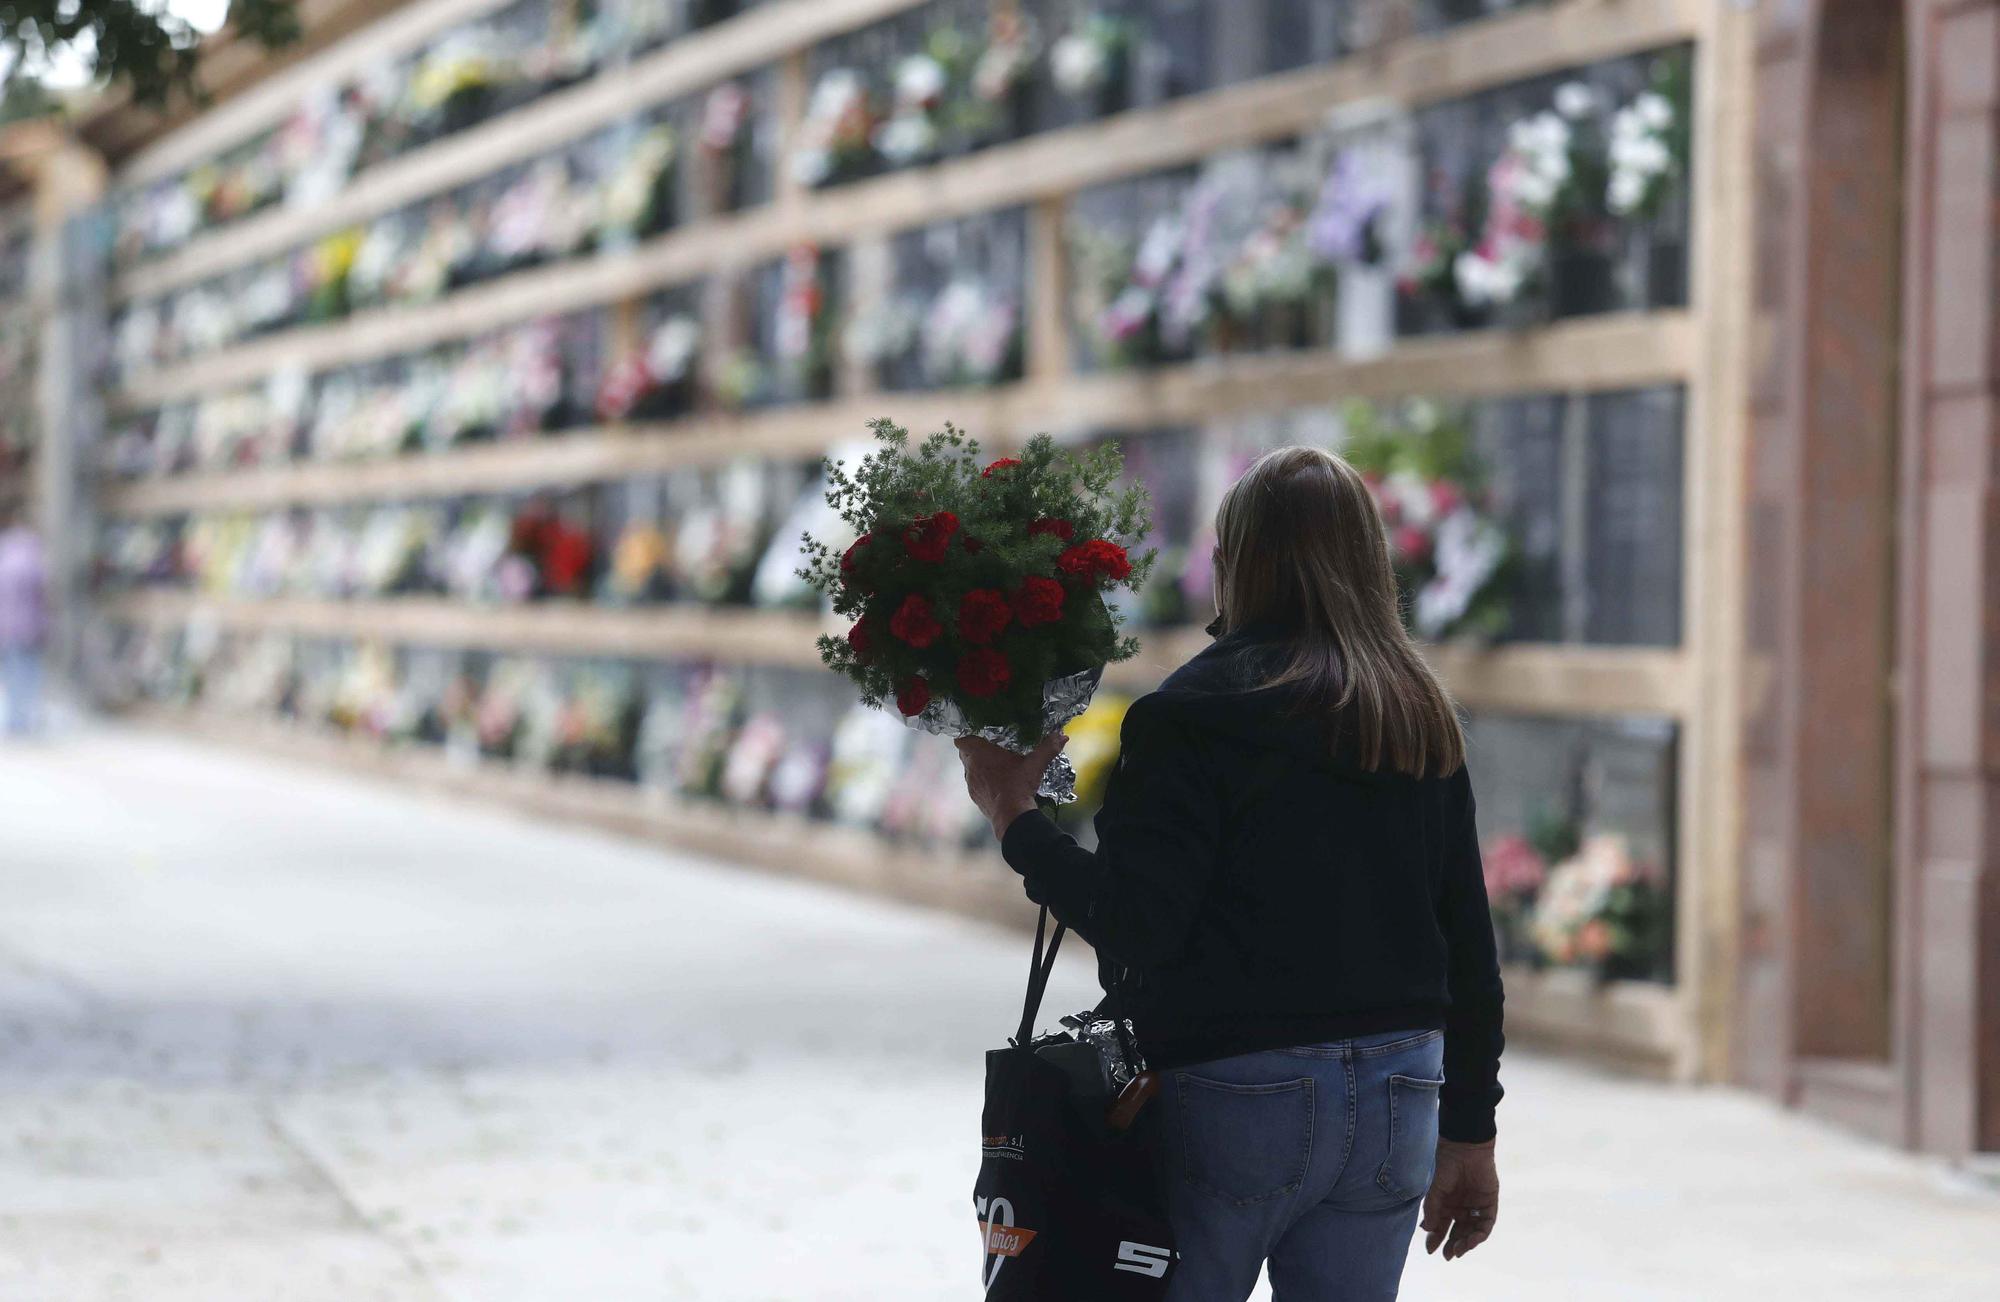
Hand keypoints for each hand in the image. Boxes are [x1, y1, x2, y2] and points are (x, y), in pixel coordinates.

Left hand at [955, 732, 1068, 838]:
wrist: (1011, 816)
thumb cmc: (1019, 786)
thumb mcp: (1036, 765)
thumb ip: (1048, 748)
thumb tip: (1062, 736)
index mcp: (979, 753)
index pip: (961, 739)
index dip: (967, 735)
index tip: (977, 733)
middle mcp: (971, 767)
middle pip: (965, 753)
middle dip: (975, 749)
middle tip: (990, 747)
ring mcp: (971, 783)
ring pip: (970, 769)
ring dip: (979, 766)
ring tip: (995, 765)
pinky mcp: (975, 797)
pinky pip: (975, 783)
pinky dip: (982, 781)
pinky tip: (996, 783)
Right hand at [1422, 1138, 1497, 1260]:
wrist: (1465, 1148)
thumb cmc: (1445, 1165)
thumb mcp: (1434, 1189)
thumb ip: (1432, 1209)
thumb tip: (1427, 1230)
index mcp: (1445, 1204)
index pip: (1440, 1227)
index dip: (1435, 1238)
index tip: (1430, 1250)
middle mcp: (1459, 1208)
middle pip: (1456, 1232)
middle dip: (1452, 1245)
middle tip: (1447, 1255)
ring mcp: (1474, 1207)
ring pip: (1471, 1231)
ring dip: (1465, 1243)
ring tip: (1459, 1250)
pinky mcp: (1489, 1204)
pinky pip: (1486, 1224)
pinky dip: (1479, 1234)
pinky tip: (1472, 1240)